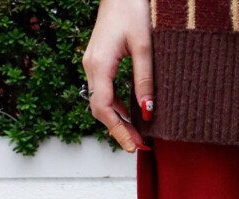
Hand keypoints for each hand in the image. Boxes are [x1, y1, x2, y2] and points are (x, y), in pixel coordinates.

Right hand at [82, 0, 152, 152]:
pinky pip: (103, 91)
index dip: (117, 130)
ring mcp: (92, 63)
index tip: (132, 146)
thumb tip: (146, 111)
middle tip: (138, 146)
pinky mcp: (98, 61)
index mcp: (99, 64)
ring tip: (137, 135)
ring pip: (100, 102)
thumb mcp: (144, 46)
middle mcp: (91, 66)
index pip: (102, 107)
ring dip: (117, 120)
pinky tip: (131, 114)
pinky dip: (116, 107)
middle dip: (118, 130)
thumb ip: (144, 80)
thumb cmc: (133, 10)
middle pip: (99, 109)